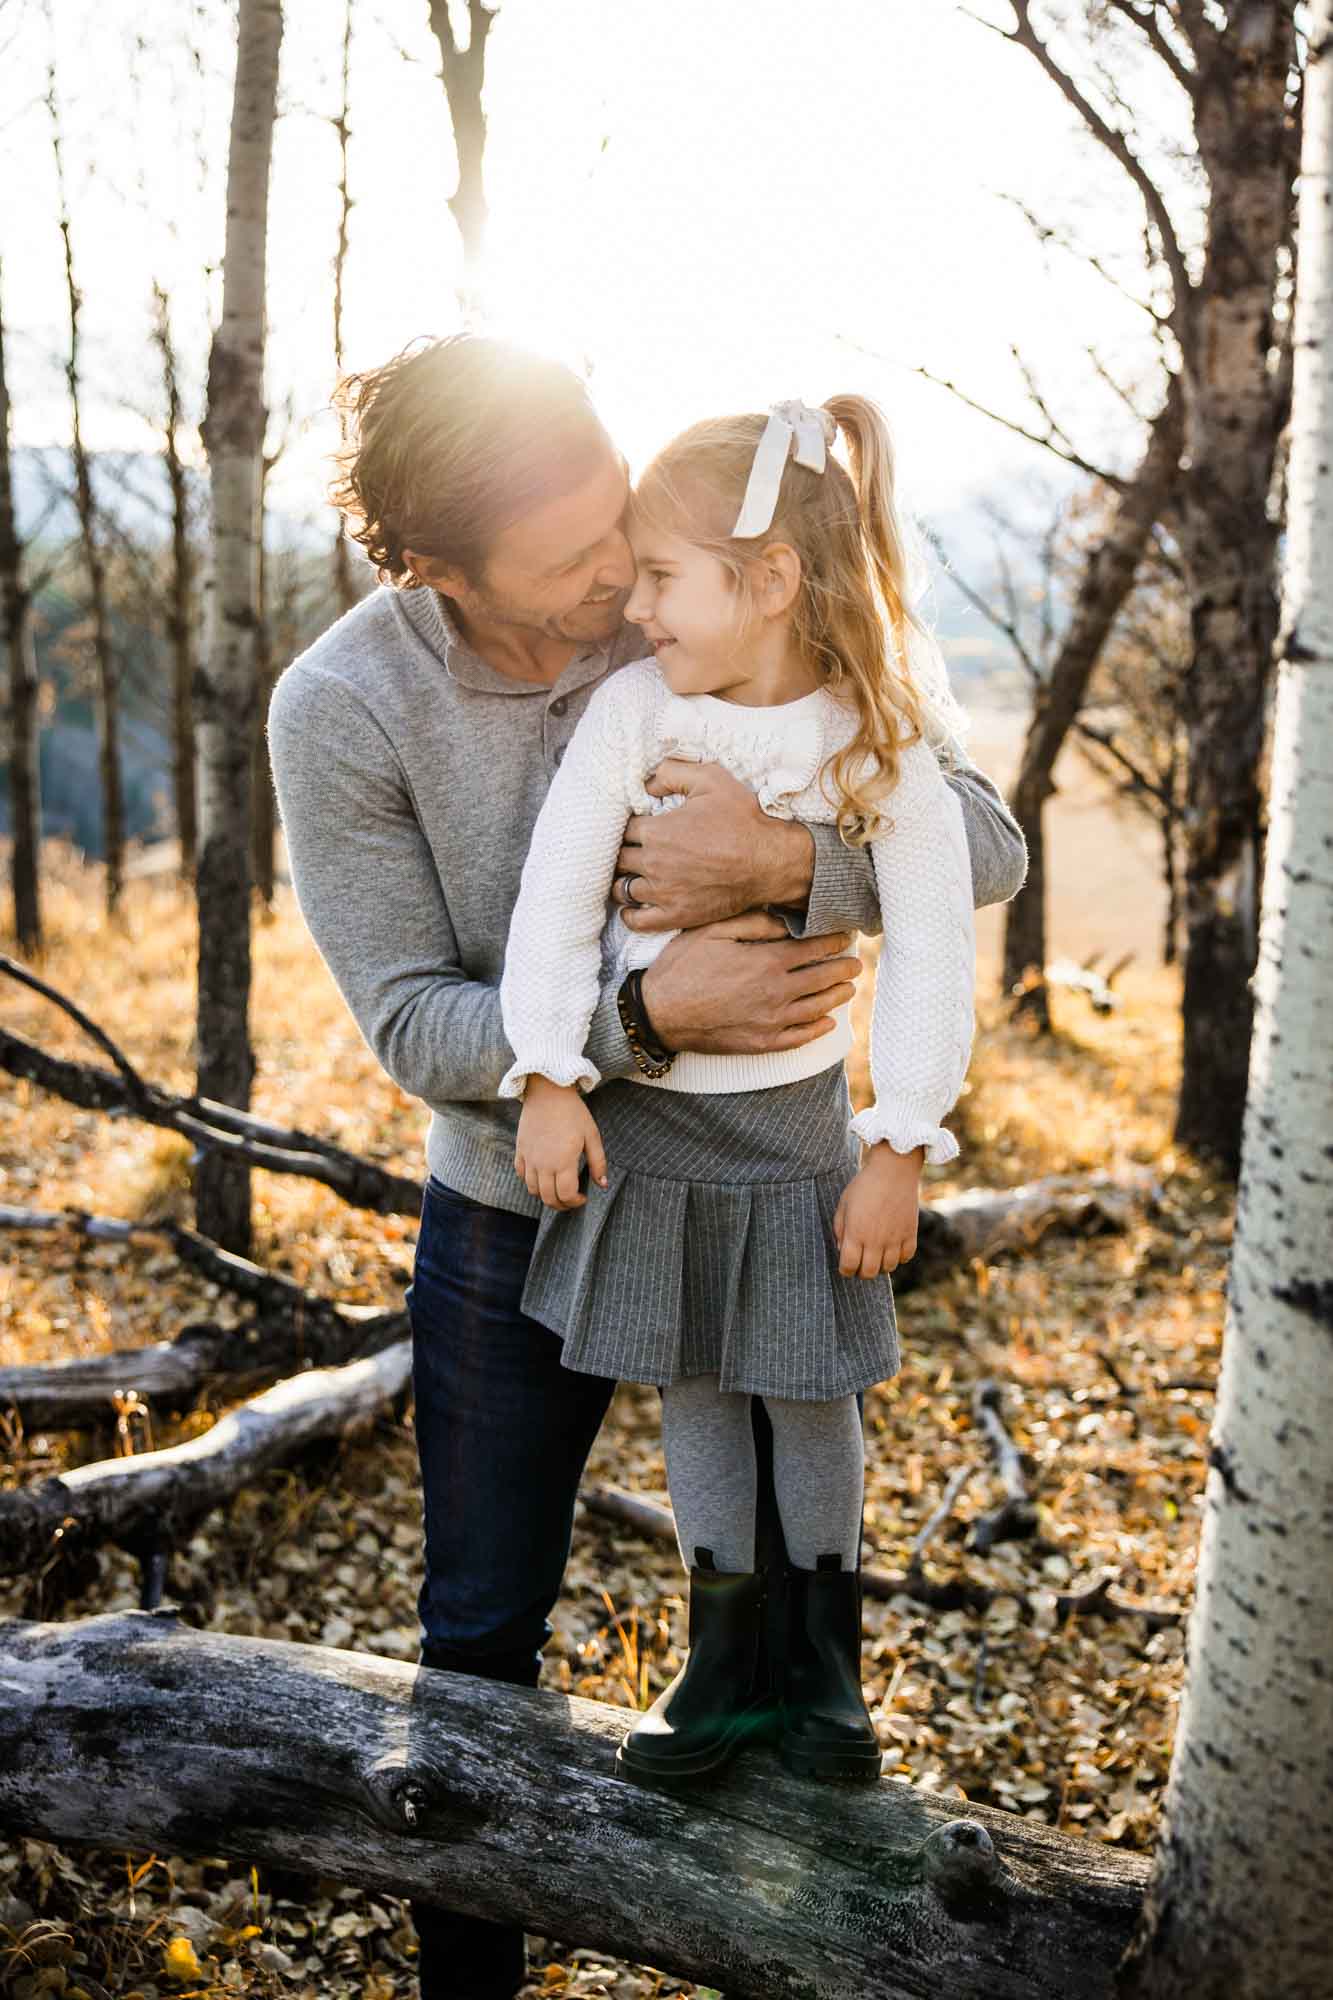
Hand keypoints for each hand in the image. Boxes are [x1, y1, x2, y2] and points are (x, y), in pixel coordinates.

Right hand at [514, 1075, 608, 1210]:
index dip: (576, 1202)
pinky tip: (542, 1176)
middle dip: (562, 1205)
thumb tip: (603, 1185)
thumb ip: (598, 1162)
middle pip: (548, 1198)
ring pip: (533, 1190)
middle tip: (572, 1199)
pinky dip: (531, 1182)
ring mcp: (530, 1158)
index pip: (566, 1195)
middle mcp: (543, 1164)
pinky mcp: (520, 1150)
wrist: (548, 1091)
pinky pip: (522, 1175)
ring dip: (546, 1196)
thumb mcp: (592, 1135)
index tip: (583, 1197)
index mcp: (563, 1161)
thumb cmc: (573, 1112)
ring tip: (557, 1190)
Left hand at [613, 759, 813, 931]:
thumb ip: (673, 772)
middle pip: (619, 858)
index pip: (623, 828)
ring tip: (634, 874)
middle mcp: (654, 863)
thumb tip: (648, 782)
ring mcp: (664, 892)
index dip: (630, 825)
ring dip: (625, 879)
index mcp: (657, 831)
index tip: (640, 826)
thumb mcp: (711, 779)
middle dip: (624, 851)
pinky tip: (634, 905)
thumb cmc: (744, 819)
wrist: (771, 860)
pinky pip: (638, 921)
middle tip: (635, 848)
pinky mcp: (676, 915)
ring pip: (622, 888)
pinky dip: (630, 914)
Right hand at [640, 909, 862, 1056]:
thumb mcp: (712, 930)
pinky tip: (826, 1022)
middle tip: (855, 963)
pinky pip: (800, 1037)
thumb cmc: (682, 967)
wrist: (659, 1014)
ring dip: (838, 996)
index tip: (844, 937)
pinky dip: (818, 1029)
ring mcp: (771, 1021)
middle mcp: (777, 993)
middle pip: (824, 979)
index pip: (815, 949)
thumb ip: (754, 922)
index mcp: (767, 961)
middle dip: (843, 968)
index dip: (834, 941)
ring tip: (848, 988)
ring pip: (818, 1008)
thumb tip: (786, 921)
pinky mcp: (762, 1043)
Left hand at [832, 1144, 923, 1278]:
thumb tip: (842, 1249)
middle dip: (861, 1271)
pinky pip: (906, 1257)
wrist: (894, 1169)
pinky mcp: (911, 1233)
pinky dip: (898, 1257)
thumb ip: (840, 1229)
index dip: (845, 1270)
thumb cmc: (864, 1185)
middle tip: (860, 1262)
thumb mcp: (844, 1204)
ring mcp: (895, 1238)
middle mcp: (875, 1240)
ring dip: (880, 1265)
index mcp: (855, 1233)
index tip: (845, 1265)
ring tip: (876, 1254)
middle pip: (868, 1273)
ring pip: (888, 1268)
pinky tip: (892, 1247)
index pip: (848, 1267)